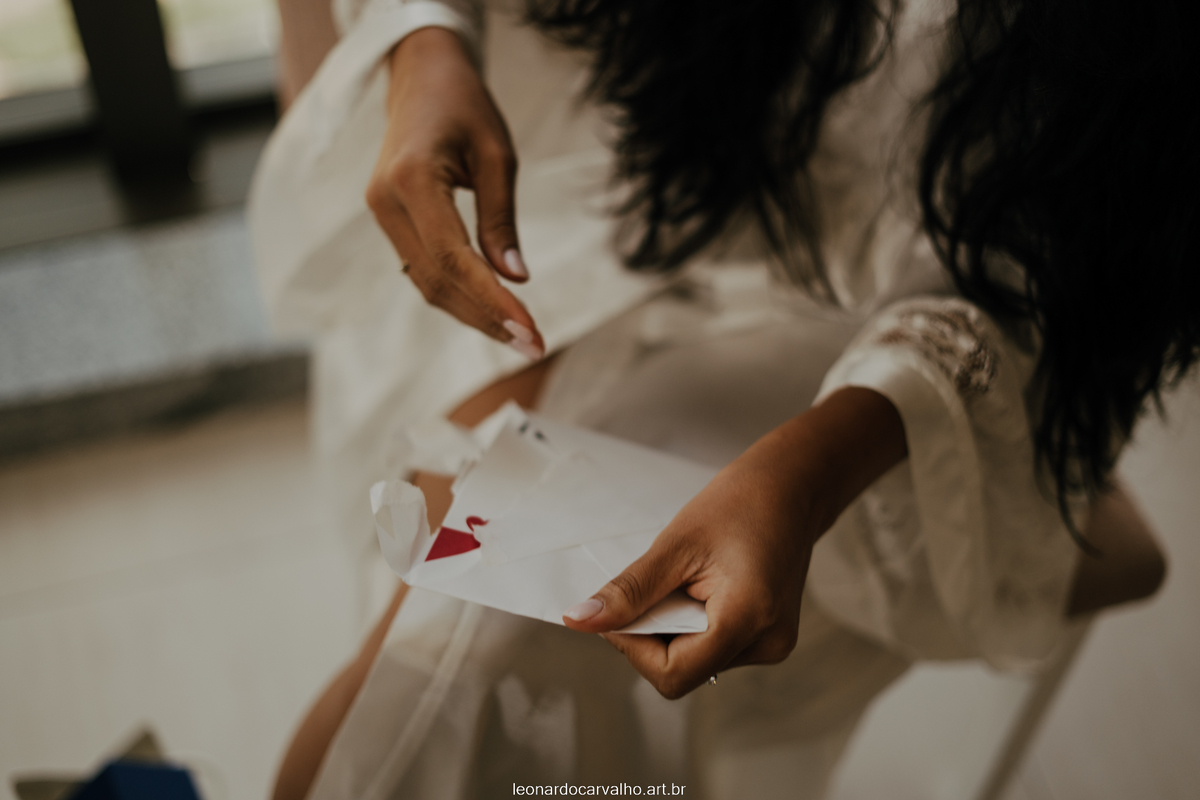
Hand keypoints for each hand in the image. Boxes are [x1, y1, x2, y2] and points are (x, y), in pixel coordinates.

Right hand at [366, 27, 543, 359]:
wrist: (420, 76)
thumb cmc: (465, 106)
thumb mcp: (498, 156)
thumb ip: (502, 220)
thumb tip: (516, 279)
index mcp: (412, 179)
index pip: (455, 258)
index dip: (492, 301)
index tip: (530, 331)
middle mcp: (385, 201)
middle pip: (437, 281)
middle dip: (486, 318)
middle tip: (534, 345)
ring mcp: (381, 213)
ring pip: (426, 282)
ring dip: (472, 314)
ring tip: (519, 335)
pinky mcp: (388, 220)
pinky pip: (422, 269)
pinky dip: (457, 294)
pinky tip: (491, 310)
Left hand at [563, 443, 815, 698]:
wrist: (792, 489)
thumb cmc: (738, 504)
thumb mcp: (675, 545)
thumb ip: (629, 591)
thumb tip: (578, 621)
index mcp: (748, 619)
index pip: (673, 674)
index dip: (634, 647)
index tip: (622, 608)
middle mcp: (767, 645)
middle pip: (683, 669)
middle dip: (654, 634)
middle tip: (660, 582)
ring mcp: (772, 646)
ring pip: (696, 661)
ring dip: (673, 628)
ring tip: (689, 579)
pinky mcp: (768, 639)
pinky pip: (713, 648)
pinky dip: (693, 625)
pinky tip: (703, 587)